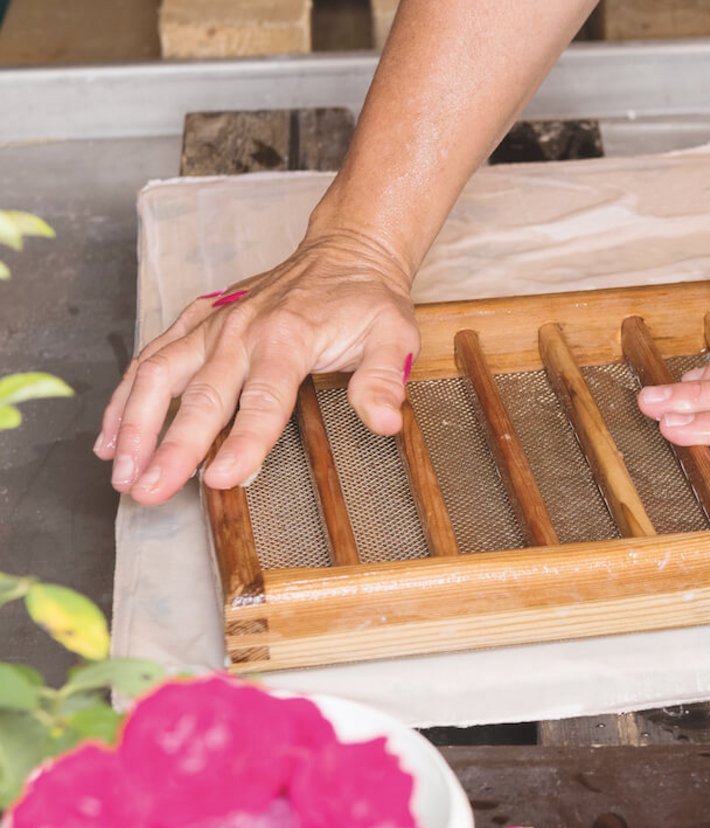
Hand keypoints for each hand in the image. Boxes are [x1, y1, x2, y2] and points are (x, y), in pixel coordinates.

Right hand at [95, 232, 419, 505]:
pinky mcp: (199, 320)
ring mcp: (214, 324)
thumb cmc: (367, 300)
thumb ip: (384, 380)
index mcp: (288, 338)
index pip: (263, 400)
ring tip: (121, 471)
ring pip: (160, 374)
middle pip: (201, 396)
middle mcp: (241, 330)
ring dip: (135, 424)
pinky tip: (113, 435)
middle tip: (149, 490)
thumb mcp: (394, 337)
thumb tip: (386, 421)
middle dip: (171, 448)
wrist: (346, 252)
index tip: (221, 479)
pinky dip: (128, 395)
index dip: (242, 442)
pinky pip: (153, 357)